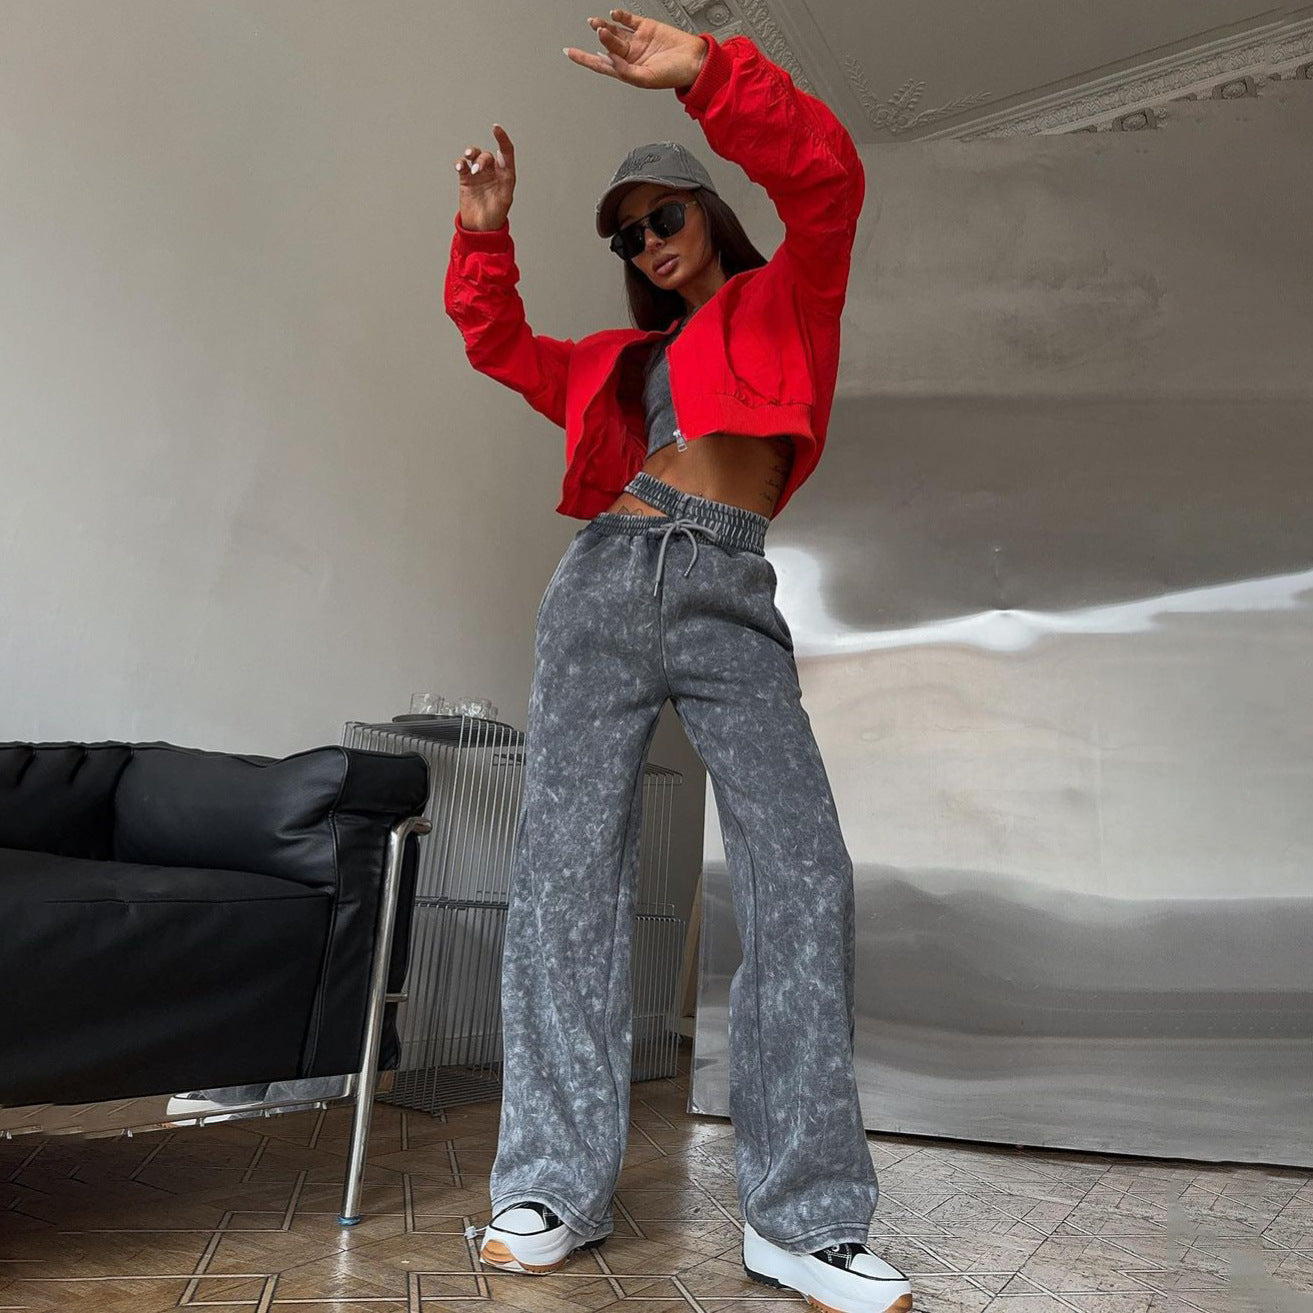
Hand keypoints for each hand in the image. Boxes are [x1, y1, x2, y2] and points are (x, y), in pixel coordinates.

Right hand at [454, 123, 515, 230]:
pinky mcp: (466, 179)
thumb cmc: (496, 215)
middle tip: (477, 170)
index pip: (506, 151)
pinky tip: (460, 166)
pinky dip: (460, 163)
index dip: (502, 138)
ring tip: (468, 158)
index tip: (495, 128)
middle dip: (482, 158)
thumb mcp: (505, 198)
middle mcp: (492, 172)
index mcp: (506, 175)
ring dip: (472, 153)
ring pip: (475, 156)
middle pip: (488, 155)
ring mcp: (479, 175)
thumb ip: (505, 178)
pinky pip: (462, 165)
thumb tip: (502, 158)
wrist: (480, 229)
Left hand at [563, 8, 706, 90]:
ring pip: (615, 31)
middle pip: (607, 45)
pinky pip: (629, 20)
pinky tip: (615, 15)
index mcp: (628, 71)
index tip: (569, 52)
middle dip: (601, 38)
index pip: (600, 64)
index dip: (584, 59)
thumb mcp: (646, 78)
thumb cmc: (674, 75)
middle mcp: (631, 55)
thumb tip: (609, 58)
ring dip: (605, 26)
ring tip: (597, 23)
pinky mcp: (647, 27)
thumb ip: (625, 70)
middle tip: (598, 30)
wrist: (694, 60)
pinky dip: (620, 16)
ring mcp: (638, 41)